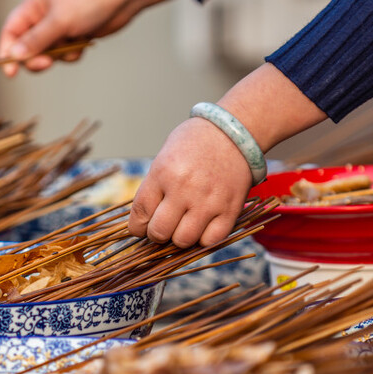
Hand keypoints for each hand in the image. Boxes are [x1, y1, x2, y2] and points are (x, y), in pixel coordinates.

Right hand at [0, 0, 187, 75]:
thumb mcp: (60, 21)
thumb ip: (36, 40)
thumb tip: (14, 56)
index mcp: (34, 5)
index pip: (11, 31)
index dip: (8, 52)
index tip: (11, 72)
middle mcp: (43, 16)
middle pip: (27, 47)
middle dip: (37, 58)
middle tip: (48, 64)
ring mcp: (59, 26)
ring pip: (47, 53)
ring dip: (59, 55)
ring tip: (74, 44)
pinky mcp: (74, 35)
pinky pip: (65, 54)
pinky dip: (72, 53)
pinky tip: (84, 42)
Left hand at [130, 65, 327, 246]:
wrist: (235, 132)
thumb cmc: (195, 143)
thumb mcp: (165, 157)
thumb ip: (154, 188)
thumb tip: (144, 221)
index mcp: (163, 172)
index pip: (140, 214)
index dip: (137, 228)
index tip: (142, 228)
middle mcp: (184, 188)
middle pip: (159, 232)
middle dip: (157, 235)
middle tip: (163, 227)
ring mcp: (208, 201)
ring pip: (184, 241)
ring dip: (180, 239)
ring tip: (183, 227)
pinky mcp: (230, 209)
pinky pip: (211, 241)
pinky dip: (204, 239)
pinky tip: (202, 227)